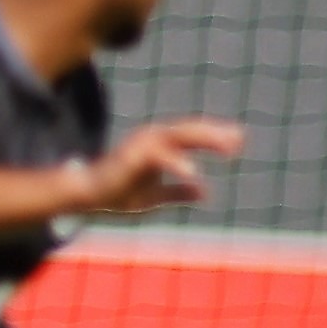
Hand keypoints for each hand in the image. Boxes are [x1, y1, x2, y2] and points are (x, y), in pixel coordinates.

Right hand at [86, 118, 243, 215]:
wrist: (87, 197)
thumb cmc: (116, 194)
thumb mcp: (154, 197)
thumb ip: (178, 192)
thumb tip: (204, 193)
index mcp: (159, 145)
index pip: (191, 136)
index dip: (214, 137)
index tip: (239, 141)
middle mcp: (152, 138)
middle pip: (190, 130)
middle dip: (215, 134)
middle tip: (239, 140)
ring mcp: (143, 144)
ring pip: (180, 136)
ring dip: (206, 140)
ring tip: (229, 148)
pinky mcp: (134, 156)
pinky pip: (161, 156)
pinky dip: (178, 163)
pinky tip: (194, 173)